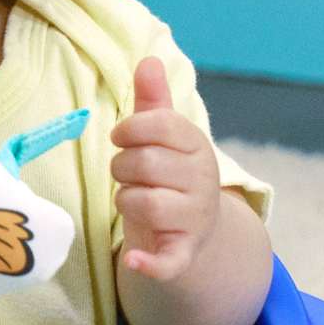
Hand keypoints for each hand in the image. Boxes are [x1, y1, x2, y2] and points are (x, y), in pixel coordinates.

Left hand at [111, 57, 220, 280]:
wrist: (193, 231)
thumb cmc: (170, 176)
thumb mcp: (165, 139)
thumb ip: (154, 103)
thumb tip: (148, 60)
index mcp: (198, 146)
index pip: (161, 125)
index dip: (130, 128)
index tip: (121, 136)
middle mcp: (203, 181)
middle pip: (143, 163)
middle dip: (122, 168)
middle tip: (128, 174)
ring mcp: (195, 219)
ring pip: (142, 202)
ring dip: (125, 200)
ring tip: (133, 199)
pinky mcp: (183, 253)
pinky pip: (168, 260)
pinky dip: (150, 264)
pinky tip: (134, 261)